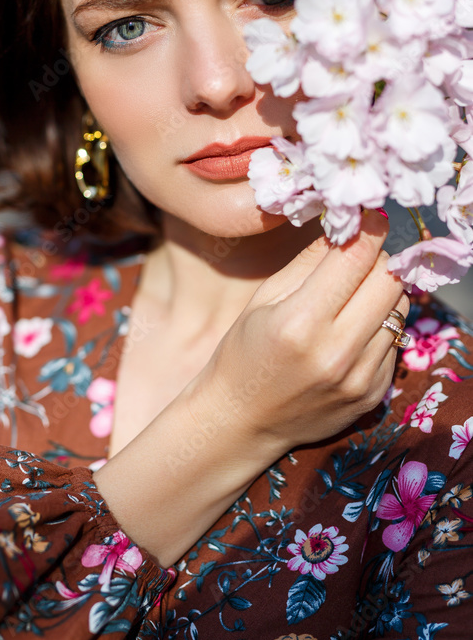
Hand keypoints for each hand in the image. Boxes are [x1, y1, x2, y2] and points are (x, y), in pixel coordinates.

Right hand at [186, 210, 407, 462]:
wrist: (240, 422)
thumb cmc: (244, 353)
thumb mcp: (264, 299)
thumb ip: (309, 262)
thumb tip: (348, 226)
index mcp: (299, 322)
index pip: (356, 258)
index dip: (369, 229)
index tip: (370, 217)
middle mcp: (336, 352)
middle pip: (389, 281)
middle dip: (378, 259)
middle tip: (360, 257)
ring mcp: (359, 377)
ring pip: (399, 310)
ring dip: (381, 294)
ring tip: (352, 297)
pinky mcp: (373, 395)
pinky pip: (394, 343)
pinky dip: (379, 328)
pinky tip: (350, 333)